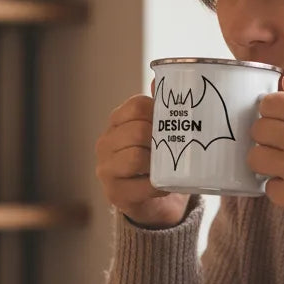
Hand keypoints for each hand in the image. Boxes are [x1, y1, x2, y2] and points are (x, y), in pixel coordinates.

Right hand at [95, 86, 190, 227]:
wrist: (155, 204)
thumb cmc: (159, 161)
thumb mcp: (161, 133)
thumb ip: (162, 109)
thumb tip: (159, 79)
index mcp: (117, 122)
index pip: (136, 106)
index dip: (159, 111)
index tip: (176, 120)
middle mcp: (105, 143)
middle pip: (137, 131)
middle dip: (161, 138)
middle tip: (177, 145)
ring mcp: (106, 169)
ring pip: (136, 156)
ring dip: (159, 162)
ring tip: (171, 164)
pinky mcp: (115, 194)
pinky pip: (143, 185)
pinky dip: (160, 185)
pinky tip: (167, 184)